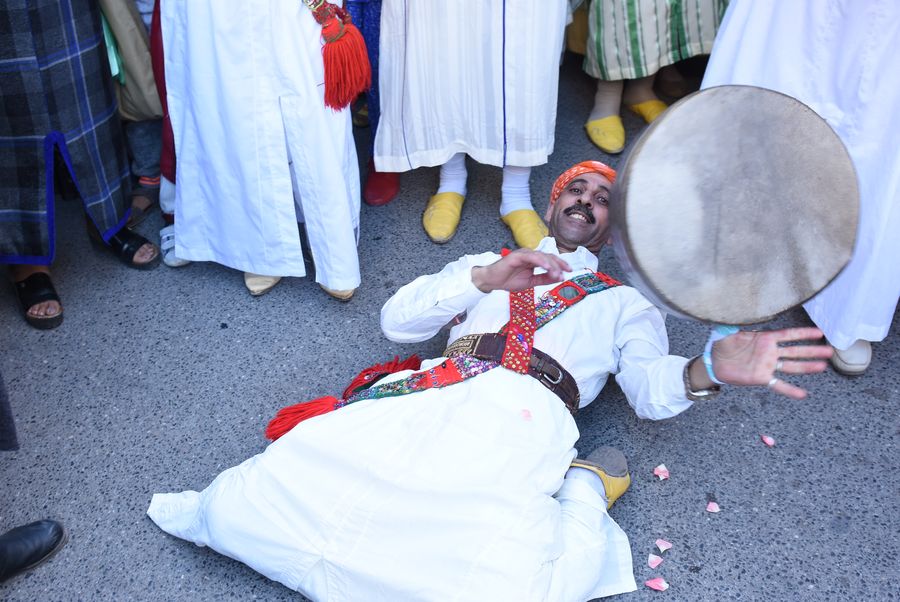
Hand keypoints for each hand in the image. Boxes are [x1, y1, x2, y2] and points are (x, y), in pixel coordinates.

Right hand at [471, 249, 571, 292]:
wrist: (492, 281)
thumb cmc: (508, 280)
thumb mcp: (530, 282)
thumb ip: (544, 279)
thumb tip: (558, 278)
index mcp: (534, 261)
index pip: (551, 260)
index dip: (561, 264)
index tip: (570, 271)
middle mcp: (530, 255)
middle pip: (549, 257)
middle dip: (559, 265)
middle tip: (564, 274)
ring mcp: (524, 254)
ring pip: (542, 256)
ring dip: (551, 265)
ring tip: (557, 273)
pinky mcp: (517, 256)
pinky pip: (531, 257)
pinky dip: (540, 261)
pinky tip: (547, 267)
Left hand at [711, 327, 832, 398]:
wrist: (714, 362)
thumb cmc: (723, 343)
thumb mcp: (728, 329)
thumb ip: (736, 321)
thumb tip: (738, 309)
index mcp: (765, 338)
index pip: (788, 335)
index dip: (803, 333)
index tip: (820, 332)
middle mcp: (770, 352)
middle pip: (795, 351)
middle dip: (812, 351)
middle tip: (830, 350)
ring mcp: (767, 365)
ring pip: (792, 366)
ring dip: (807, 367)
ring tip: (823, 366)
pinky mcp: (761, 378)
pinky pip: (778, 384)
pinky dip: (790, 390)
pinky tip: (803, 394)